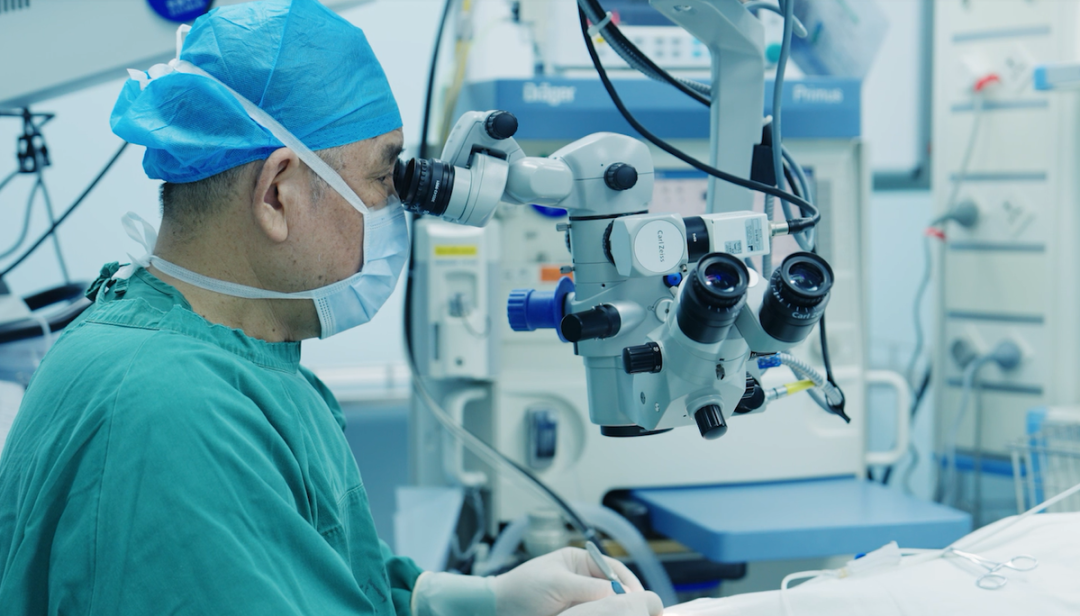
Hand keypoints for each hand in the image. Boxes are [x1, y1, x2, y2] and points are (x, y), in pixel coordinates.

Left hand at [491, 547, 650, 615]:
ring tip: (628, 615)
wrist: (499, 610)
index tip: (637, 596)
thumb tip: (618, 592)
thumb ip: (588, 587)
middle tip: (638, 609)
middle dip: (625, 598)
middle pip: (614, 587)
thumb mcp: (557, 584)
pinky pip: (596, 615)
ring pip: (607, 604)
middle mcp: (584, 579)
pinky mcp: (577, 615)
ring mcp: (581, 599)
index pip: (612, 567)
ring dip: (615, 609)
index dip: (626, 581)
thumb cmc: (523, 588)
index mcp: (579, 561)